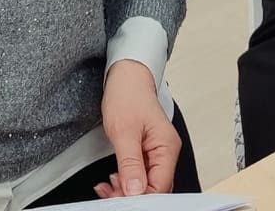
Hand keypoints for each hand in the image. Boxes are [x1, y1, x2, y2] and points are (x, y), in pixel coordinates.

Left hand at [96, 59, 179, 197]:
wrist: (126, 76)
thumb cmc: (128, 95)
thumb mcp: (124, 131)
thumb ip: (131, 163)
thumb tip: (135, 189)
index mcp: (167, 147)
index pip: (160, 186)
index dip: (141, 196)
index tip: (121, 199)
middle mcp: (166, 151)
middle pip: (155, 187)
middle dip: (132, 194)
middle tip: (110, 193)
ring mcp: (157, 151)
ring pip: (146, 182)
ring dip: (126, 188)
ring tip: (108, 187)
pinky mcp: (147, 150)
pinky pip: (140, 173)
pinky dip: (126, 179)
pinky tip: (113, 180)